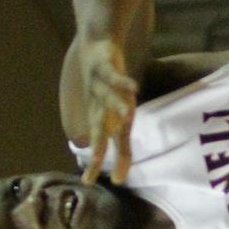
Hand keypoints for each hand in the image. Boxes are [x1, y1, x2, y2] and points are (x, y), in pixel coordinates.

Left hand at [77, 39, 137, 182]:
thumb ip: (122, 142)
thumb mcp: (116, 116)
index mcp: (103, 119)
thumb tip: (123, 170)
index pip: (104, 146)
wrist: (94, 47)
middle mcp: (99, 106)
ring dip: (117, 107)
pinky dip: (123, 83)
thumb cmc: (107, 86)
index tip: (97, 182)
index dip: (101, 163)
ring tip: (128, 117)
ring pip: (108, 99)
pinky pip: (115, 77)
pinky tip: (134, 89)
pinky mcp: (105, 68)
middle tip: (94, 162)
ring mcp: (101, 86)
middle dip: (98, 145)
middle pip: (98, 128)